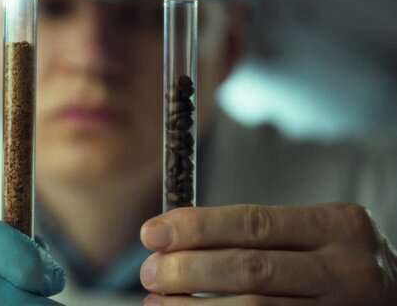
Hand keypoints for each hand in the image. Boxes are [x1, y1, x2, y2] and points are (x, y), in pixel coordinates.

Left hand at [140, 203, 396, 304]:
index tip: (152, 232)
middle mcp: (346, 271)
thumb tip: (174, 238)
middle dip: (187, 270)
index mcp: (337, 227)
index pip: (253, 223)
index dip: (196, 228)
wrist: (392, 298)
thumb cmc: (333, 260)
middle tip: (149, 272)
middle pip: (250, 269)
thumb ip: (255, 233)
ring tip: (157, 301)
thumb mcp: (312, 233)